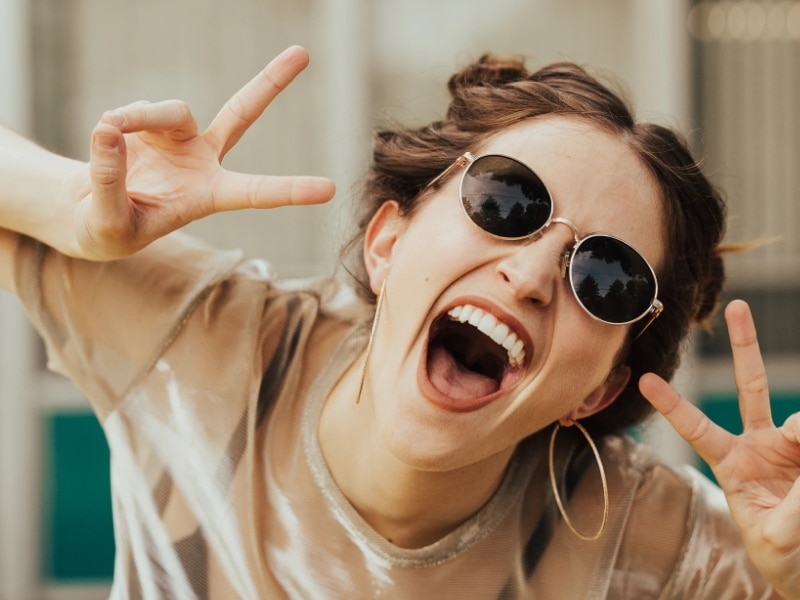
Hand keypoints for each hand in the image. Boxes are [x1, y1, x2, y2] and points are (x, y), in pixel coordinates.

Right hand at [68, 45, 334, 259]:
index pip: (256, 192)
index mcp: (210, 196)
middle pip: (241, 114)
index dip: (291, 190)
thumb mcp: (108, 223)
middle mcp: (204, 161)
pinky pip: (137, 110)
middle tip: (303, 52)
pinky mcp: (152, 123)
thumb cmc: (109, 230)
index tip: (329, 190)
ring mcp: (180, 137)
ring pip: (171, 110)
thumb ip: (109, 181)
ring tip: (110, 132)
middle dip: (270, 82)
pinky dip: (119, 120)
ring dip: (139, 118)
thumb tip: (108, 129)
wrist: (92, 212)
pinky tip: (107, 137)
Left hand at [640, 300, 799, 598]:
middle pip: (750, 386)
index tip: (645, 379)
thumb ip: (790, 508)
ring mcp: (790, 444)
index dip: (673, 405)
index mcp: (732, 463)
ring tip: (799, 470)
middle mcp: (759, 444)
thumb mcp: (775, 537)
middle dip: (744, 346)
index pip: (696, 428)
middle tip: (737, 306)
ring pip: (798, 419)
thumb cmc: (782, 554)